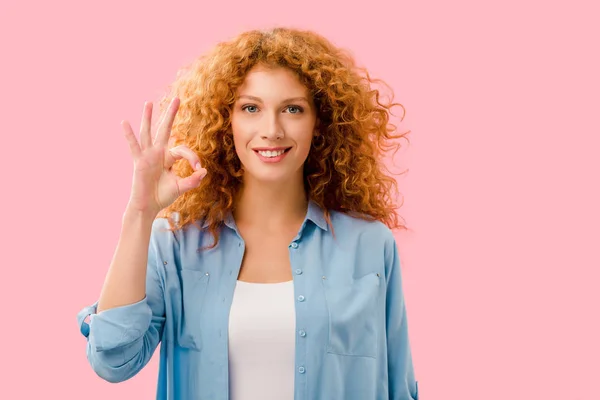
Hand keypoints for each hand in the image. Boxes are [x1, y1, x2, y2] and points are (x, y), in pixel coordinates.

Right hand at [121, 97, 206, 215]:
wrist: (148, 206)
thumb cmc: (163, 196)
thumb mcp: (181, 187)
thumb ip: (192, 180)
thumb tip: (204, 171)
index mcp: (169, 157)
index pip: (183, 150)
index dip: (193, 157)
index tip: (198, 169)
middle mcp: (158, 153)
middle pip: (165, 130)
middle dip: (171, 115)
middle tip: (177, 98)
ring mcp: (148, 156)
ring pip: (148, 133)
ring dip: (149, 118)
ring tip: (149, 103)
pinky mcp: (139, 161)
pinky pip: (133, 146)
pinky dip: (128, 135)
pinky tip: (124, 122)